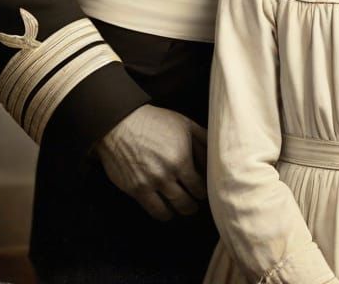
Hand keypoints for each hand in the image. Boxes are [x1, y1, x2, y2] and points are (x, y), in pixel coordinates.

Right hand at [96, 104, 207, 219]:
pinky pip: (154, 211)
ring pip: (172, 209)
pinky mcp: (136, 190)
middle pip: (187, 201)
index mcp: (182, 159)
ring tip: (184, 209)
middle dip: (194, 204)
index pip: (200, 187)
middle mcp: (168, 174)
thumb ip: (203, 140)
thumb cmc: (156, 122)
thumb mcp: (185, 124)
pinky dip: (164, 215)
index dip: (204, 191)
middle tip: (196, 203)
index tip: (204, 191)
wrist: (121, 125)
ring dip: (181, 211)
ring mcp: (151, 184)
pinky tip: (167, 212)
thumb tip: (216, 154)